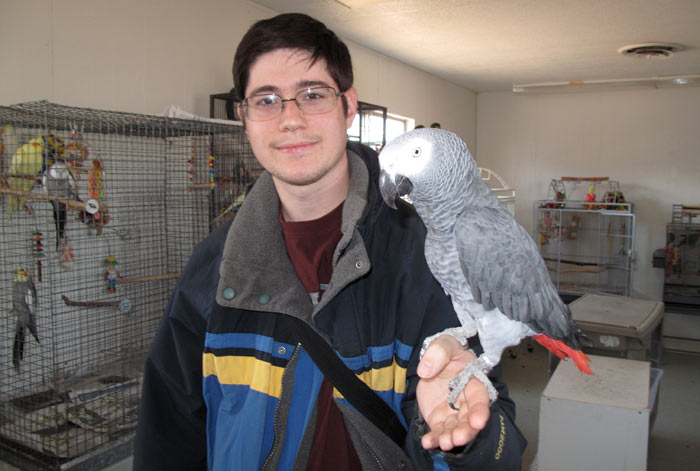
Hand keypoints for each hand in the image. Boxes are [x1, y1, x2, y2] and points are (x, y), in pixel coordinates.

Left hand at [416, 334, 490, 450]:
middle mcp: (466, 401)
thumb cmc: (446, 352)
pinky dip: (433, 439)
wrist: (433, 362)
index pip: (479, 398)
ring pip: (455, 428)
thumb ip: (439, 351)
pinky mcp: (439, 419)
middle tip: (457, 438)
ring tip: (444, 443)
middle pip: (469, 419)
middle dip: (466, 431)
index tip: (477, 422)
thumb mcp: (444, 344)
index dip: (480, 411)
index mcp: (473, 382)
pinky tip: (427, 443)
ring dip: (450, 437)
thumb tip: (426, 370)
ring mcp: (453, 412)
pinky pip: (438, 431)